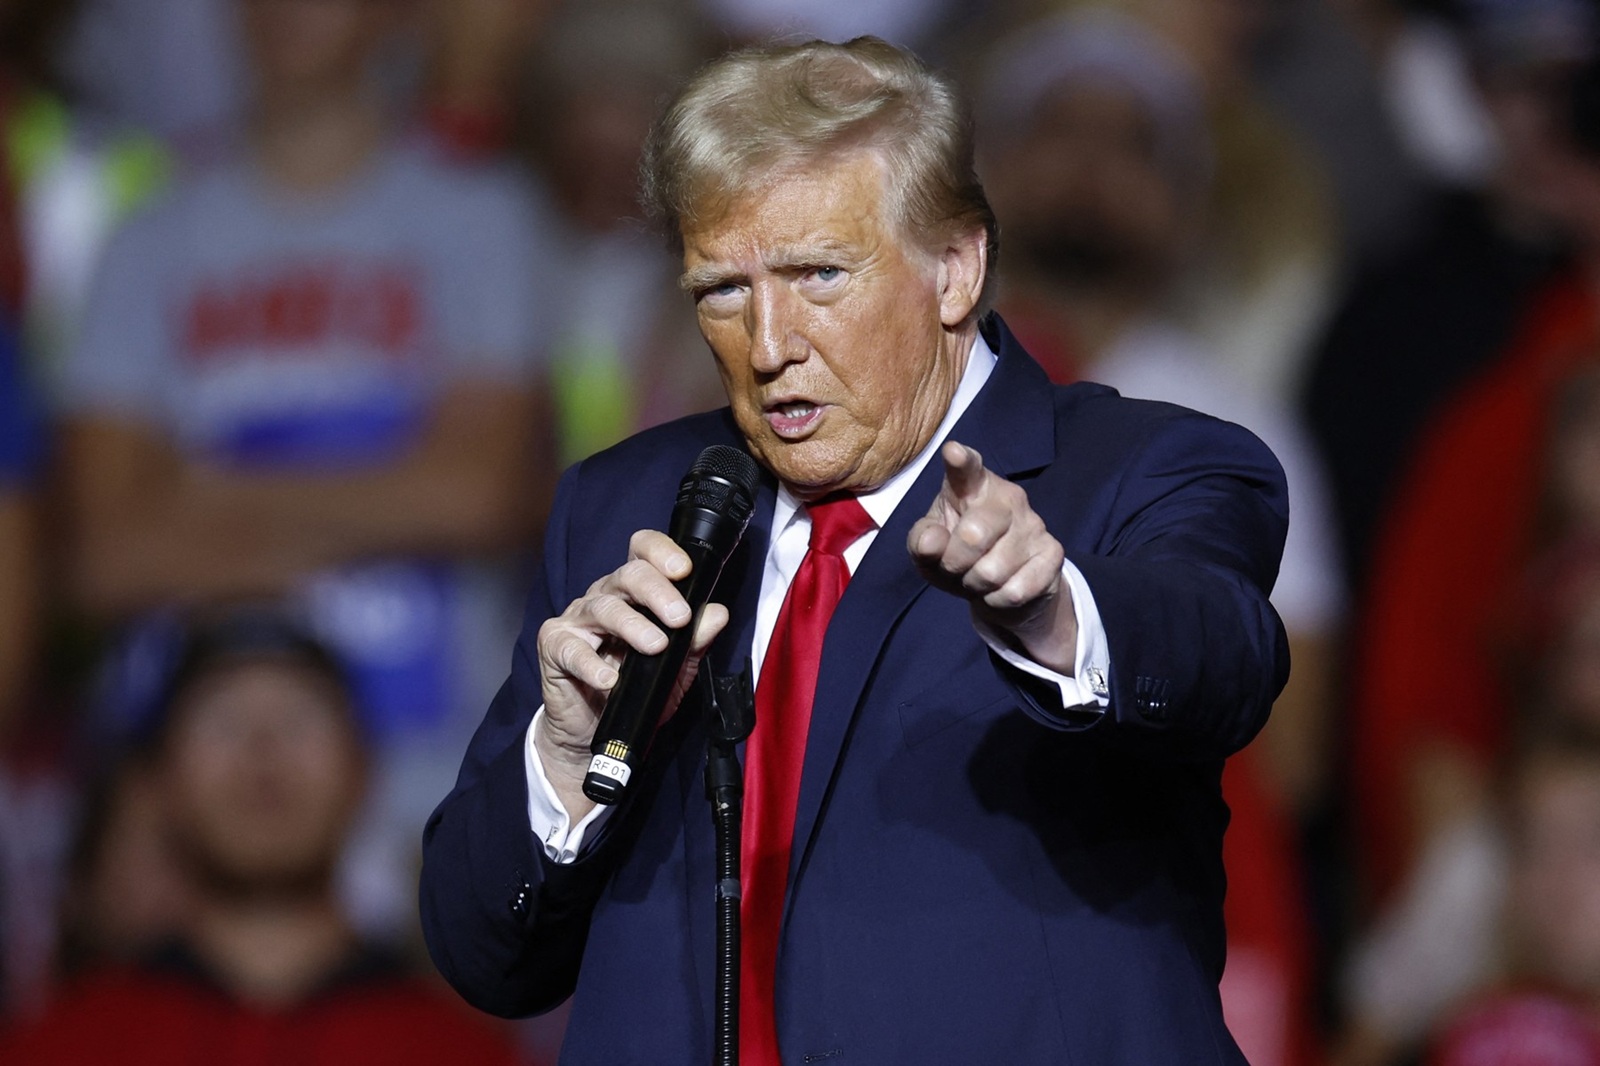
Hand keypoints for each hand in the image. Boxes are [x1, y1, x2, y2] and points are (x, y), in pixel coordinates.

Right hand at [535, 530, 728, 816]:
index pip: (643, 552)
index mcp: (633, 594)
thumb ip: (695, 641)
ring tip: (655, 646)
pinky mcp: (554, 646)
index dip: (662, 552)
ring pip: (604, 608)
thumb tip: (717, 614)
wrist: (595, 731)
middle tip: (680, 617)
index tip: (685, 570)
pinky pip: (571, 648)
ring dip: (633, 625)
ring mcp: (576, 620)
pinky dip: (591, 664)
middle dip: (657, 592)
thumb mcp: (675, 669)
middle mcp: (604, 598)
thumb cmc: (635, 691)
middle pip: (627, 575)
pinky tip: (609, 679)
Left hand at [908, 441, 1076, 672]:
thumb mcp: (930, 549)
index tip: (953, 452)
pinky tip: (1000, 590)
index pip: (967, 469)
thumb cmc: (958, 556)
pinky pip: (1015, 591)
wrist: (1003, 589)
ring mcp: (1034, 524)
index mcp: (972, 486)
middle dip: (954, 563)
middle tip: (955, 567)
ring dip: (975, 586)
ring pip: (991, 572)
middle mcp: (1008, 497)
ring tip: (977, 578)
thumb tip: (930, 543)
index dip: (960, 461)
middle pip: (972, 536)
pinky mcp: (1053, 554)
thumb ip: (922, 540)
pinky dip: (997, 600)